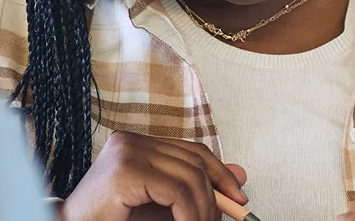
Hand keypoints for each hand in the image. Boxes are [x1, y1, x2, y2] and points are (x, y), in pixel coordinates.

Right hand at [59, 131, 248, 220]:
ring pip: (189, 177)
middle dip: (216, 194)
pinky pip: (176, 192)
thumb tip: (241, 176)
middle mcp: (131, 140)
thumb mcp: (162, 205)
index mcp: (137, 143)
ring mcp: (127, 152)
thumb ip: (195, 190)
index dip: (219, 173)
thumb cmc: (113, 220)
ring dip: (204, 209)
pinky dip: (190, 214)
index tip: (238, 198)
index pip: (192, 150)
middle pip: (193, 161)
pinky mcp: (126, 170)